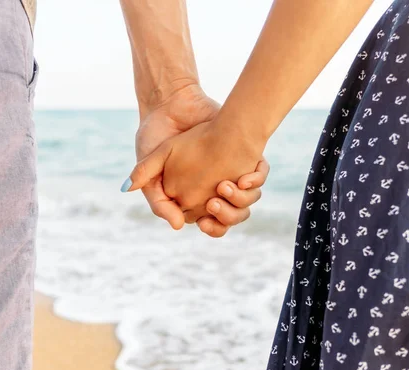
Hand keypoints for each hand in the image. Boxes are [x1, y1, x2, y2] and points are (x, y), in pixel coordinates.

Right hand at [130, 84, 268, 234]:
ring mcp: (228, 172)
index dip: (211, 226)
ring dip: (242, 200)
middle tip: (214, 203)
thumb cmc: (156, 135)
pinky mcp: (241, 157)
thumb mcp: (150, 169)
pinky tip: (245, 177)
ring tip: (226, 186)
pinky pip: (258, 177)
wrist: (172, 103)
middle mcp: (212, 187)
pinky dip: (255, 180)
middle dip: (227, 215)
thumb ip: (157, 199)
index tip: (205, 222)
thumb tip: (177, 227)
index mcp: (191, 195)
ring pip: (246, 201)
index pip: (209, 222)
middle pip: (231, 216)